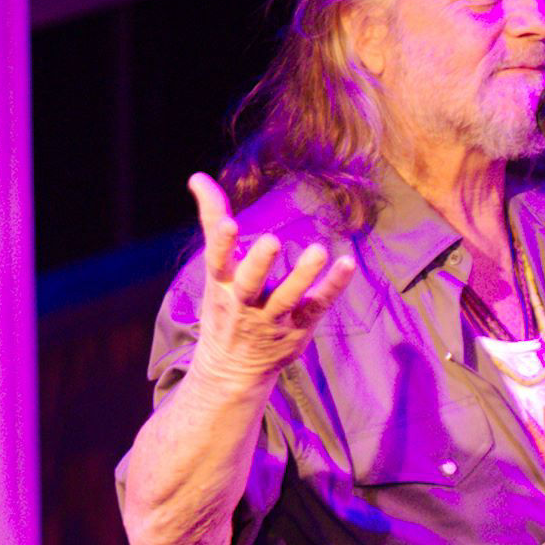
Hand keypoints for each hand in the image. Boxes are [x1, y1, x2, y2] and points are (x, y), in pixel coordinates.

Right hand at [187, 173, 354, 394]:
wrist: (233, 367)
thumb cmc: (225, 307)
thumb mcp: (215, 269)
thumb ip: (212, 222)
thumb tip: (197, 177)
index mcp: (222, 285)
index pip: (218, 262)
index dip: (221, 244)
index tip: (227, 223)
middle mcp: (245, 303)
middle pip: (251, 284)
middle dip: (259, 264)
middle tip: (271, 240)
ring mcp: (273, 318)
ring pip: (287, 298)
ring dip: (302, 275)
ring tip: (318, 251)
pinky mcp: (299, 327)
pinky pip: (317, 305)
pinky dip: (332, 286)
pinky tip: (346, 264)